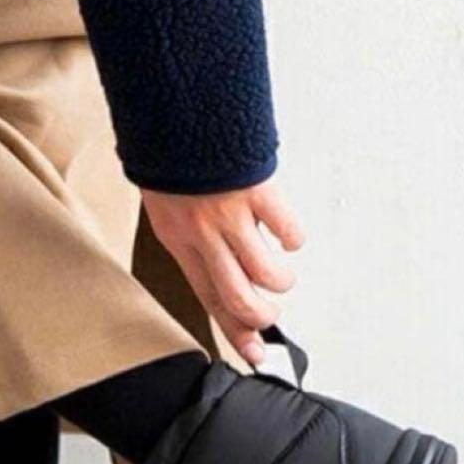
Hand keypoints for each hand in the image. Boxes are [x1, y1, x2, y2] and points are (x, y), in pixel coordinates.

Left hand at [140, 178, 304, 366]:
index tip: (255, 354)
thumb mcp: (170, 210)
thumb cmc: (172, 160)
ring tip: (279, 267)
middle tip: (271, 311)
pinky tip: (286, 234)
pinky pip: (286, 231)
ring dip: (281, 279)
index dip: (235, 333)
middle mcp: (204, 237)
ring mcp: (230, 216)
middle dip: (262, 315)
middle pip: (240, 299)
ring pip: (267, 274)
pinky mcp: (255, 191)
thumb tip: (227, 272)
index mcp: (181, 244)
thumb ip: (196, 242)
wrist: (172, 109)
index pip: (210, 302)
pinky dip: (293, 238)